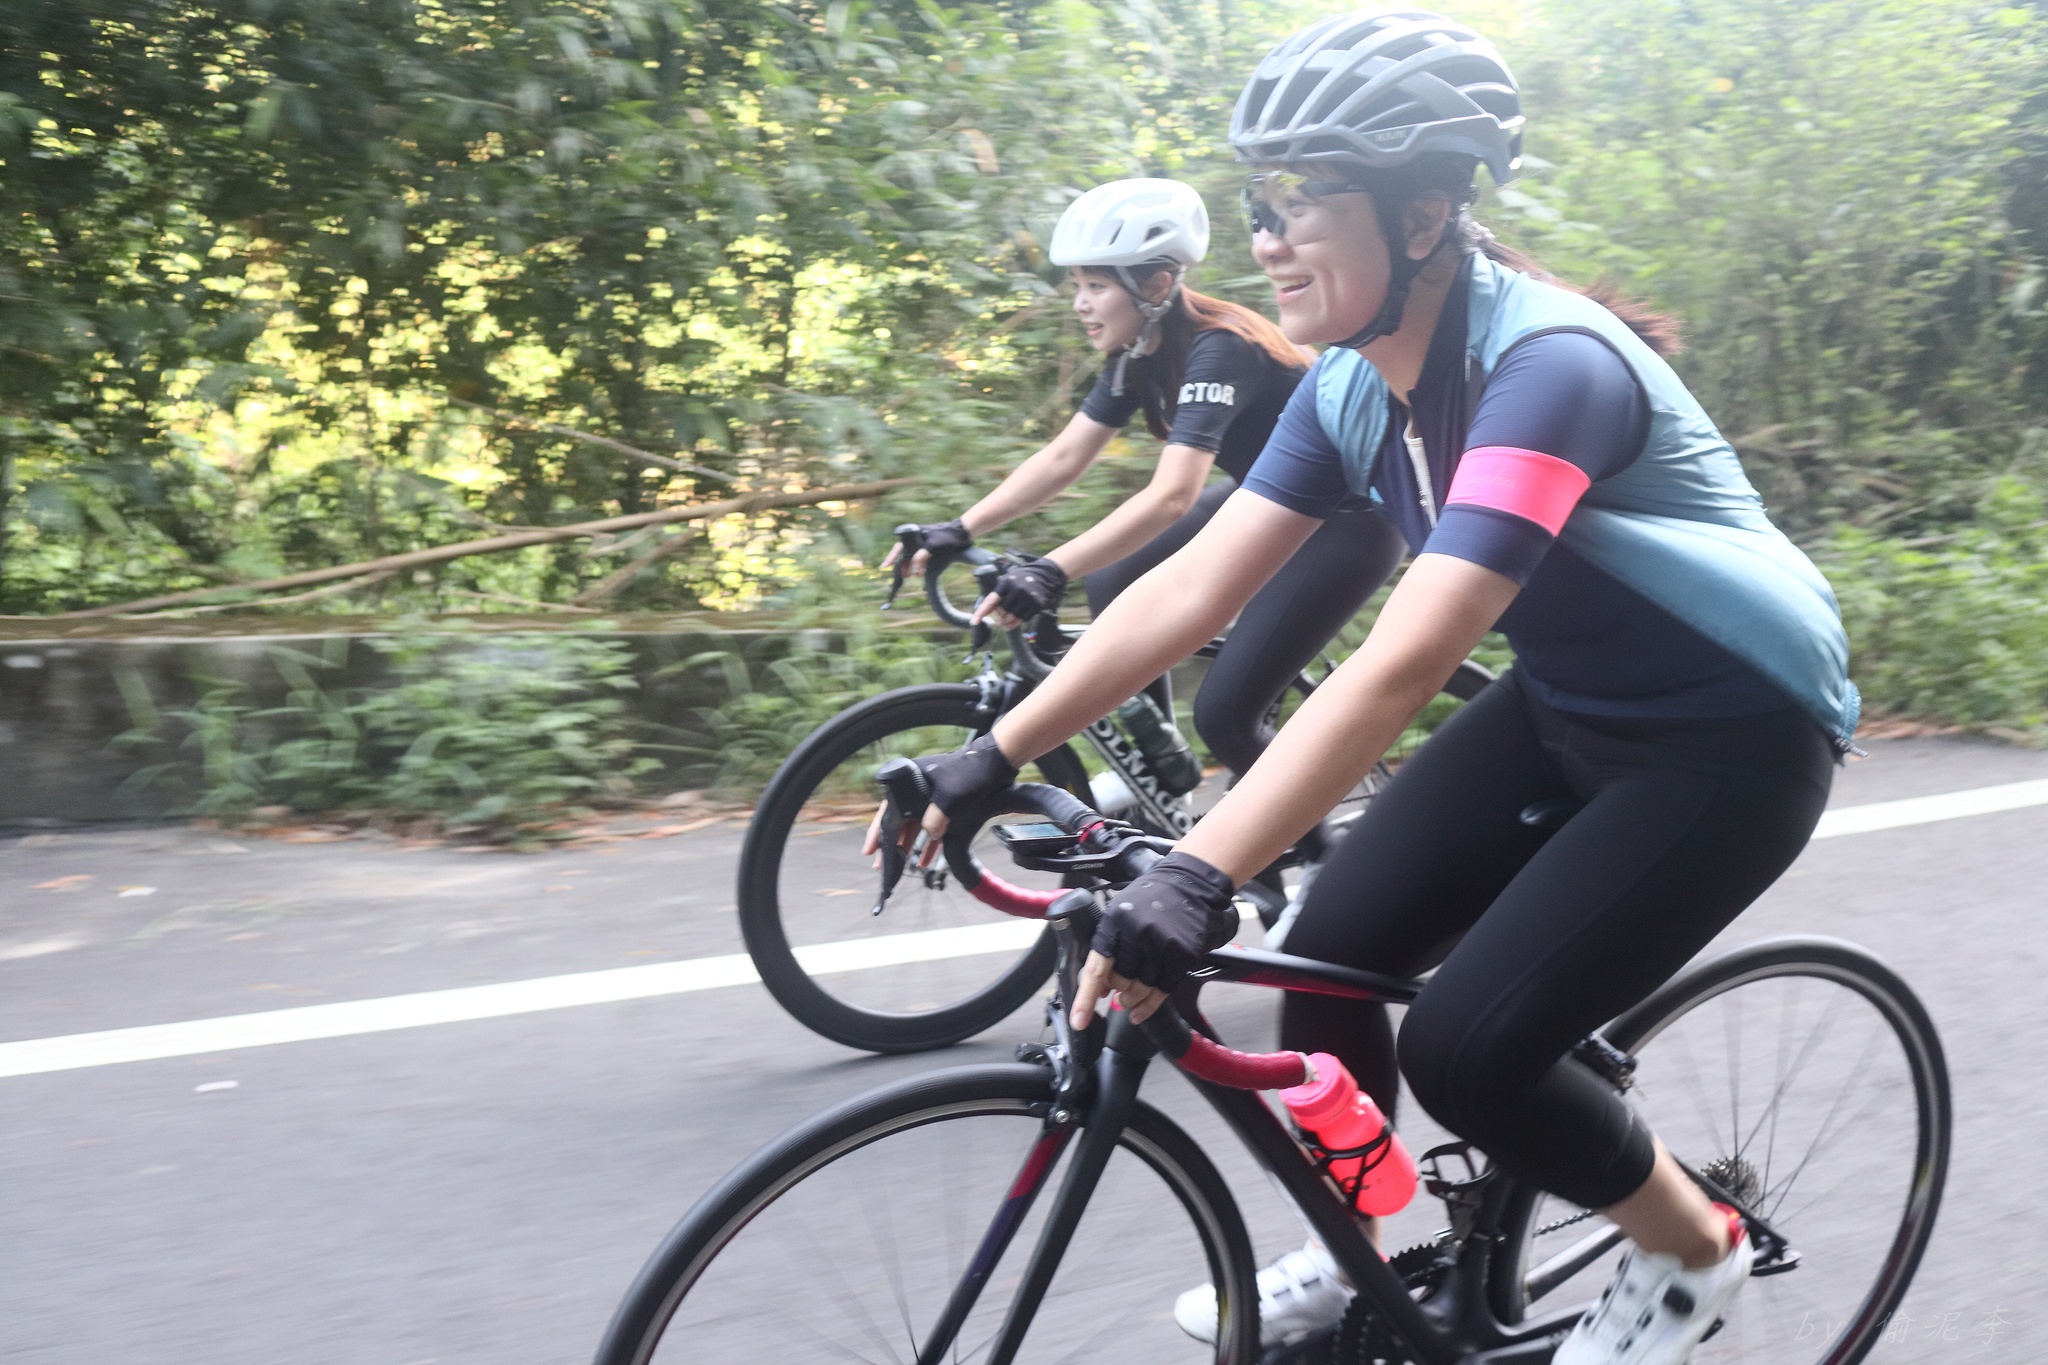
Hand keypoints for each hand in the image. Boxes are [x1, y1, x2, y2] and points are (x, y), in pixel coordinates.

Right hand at [860, 732, 1019, 869]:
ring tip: (902, 866)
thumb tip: (930, 836)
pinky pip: (934, 827)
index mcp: (910, 781)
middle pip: (899, 820)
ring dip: (910, 845)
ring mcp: (933, 797)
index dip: (878, 832)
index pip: (887, 810)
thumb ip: (935, 820)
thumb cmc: (969, 773)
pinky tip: (925, 860)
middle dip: (891, 844)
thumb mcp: (948, 799)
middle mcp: (917, 789)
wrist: (996, 762)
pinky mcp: (948, 805)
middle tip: (881, 865)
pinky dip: (930, 843)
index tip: (869, 850)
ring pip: (916, 826)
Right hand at [880, 518, 972, 576]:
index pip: (899, 547)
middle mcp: (916, 539)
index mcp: (914, 534)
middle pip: (904, 553)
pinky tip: (921, 573)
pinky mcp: (929, 550)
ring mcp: (922, 544)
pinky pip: (920, 559)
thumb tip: (915, 567)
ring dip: (910, 567)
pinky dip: (919, 566)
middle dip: (901, 565)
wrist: (962, 534)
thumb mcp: (934, 546)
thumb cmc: (947, 536)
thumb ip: (923, 555)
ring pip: (911, 557)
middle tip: (901, 576)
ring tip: (909, 576)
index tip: (885, 567)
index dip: (891, 557)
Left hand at [976, 558, 1067, 631]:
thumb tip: (987, 612)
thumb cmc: (1021, 579)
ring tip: (1006, 621)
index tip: (974, 621)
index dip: (981, 612)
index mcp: (1006, 583)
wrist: (1044, 575)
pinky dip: (1019, 620)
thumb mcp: (1008, 581)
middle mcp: (1017, 590)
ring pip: (1013, 618)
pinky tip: (1019, 615)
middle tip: (1001, 616)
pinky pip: (1024, 619)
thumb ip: (997, 594)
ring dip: (1008, 622)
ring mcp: (1028, 597)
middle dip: (1000, 616)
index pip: (991, 601)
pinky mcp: (1037, 604)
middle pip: (1002, 612)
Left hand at [1069, 852, 1238, 1026]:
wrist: (1188, 883)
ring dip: (1131, 1000)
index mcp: (1114, 922)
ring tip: (1128, 999)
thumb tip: (1096, 987)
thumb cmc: (1150, 900)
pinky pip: (1162, 990)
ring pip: (1140, 989)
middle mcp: (1137, 933)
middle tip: (1115, 992)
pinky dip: (1149, 1006)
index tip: (1079, 1021)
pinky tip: (1141, 1012)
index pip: (1095, 967)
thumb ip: (1106, 947)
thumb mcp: (1119, 913)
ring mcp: (1161, 945)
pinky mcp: (1181, 954)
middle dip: (1115, 991)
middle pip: (1119, 981)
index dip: (1085, 998)